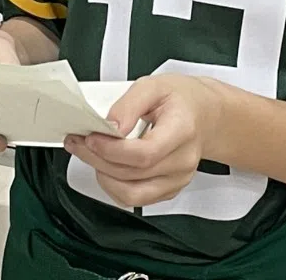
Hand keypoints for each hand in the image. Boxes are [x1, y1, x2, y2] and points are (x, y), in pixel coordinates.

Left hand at [64, 74, 223, 207]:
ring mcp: (177, 179)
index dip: (112, 150)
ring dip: (102, 176)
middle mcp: (183, 161)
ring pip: (131, 194)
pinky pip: (135, 199)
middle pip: (133, 174)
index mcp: (182, 131)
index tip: (92, 137)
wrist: (206, 116)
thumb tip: (109, 126)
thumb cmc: (183, 100)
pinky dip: (114, 186)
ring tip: (90, 155)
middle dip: (97, 160)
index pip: (145, 154)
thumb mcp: (155, 85)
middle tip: (79, 142)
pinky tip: (106, 167)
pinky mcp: (169, 190)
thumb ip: (130, 104)